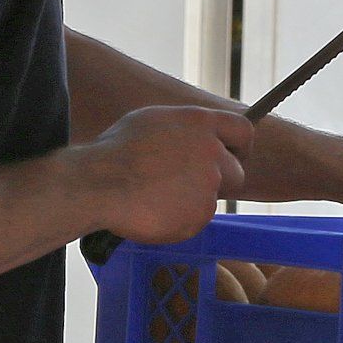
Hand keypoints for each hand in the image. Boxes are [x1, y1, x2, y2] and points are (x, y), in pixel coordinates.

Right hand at [94, 105, 249, 243]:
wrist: (99, 184)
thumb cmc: (115, 151)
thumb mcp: (152, 122)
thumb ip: (184, 129)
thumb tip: (195, 136)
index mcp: (200, 122)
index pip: (243, 130)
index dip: (240, 147)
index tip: (233, 157)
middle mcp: (211, 151)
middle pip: (236, 172)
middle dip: (219, 182)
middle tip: (190, 188)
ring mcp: (208, 183)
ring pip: (212, 199)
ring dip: (193, 202)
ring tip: (157, 199)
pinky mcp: (201, 213)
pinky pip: (197, 220)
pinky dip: (181, 221)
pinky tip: (155, 213)